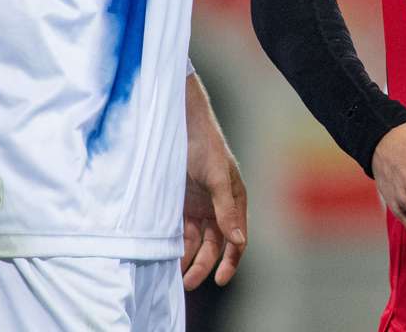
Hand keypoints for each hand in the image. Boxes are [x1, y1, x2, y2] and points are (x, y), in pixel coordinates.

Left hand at [182, 130, 247, 288]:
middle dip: (204, 265)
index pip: (237, 239)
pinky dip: (176, 244)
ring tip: (176, 274)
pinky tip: (167, 255)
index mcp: (234, 200)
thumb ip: (226, 209)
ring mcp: (198, 206)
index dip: (230, 261)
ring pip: (196, 242)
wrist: (178, 123)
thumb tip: (238, 240)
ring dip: (188, 258)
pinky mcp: (180, 204)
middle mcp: (218, 207)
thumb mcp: (217, 177)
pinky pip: (180, 231)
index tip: (220, 280)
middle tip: (188, 283)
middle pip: (214, 245)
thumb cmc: (204, 145)